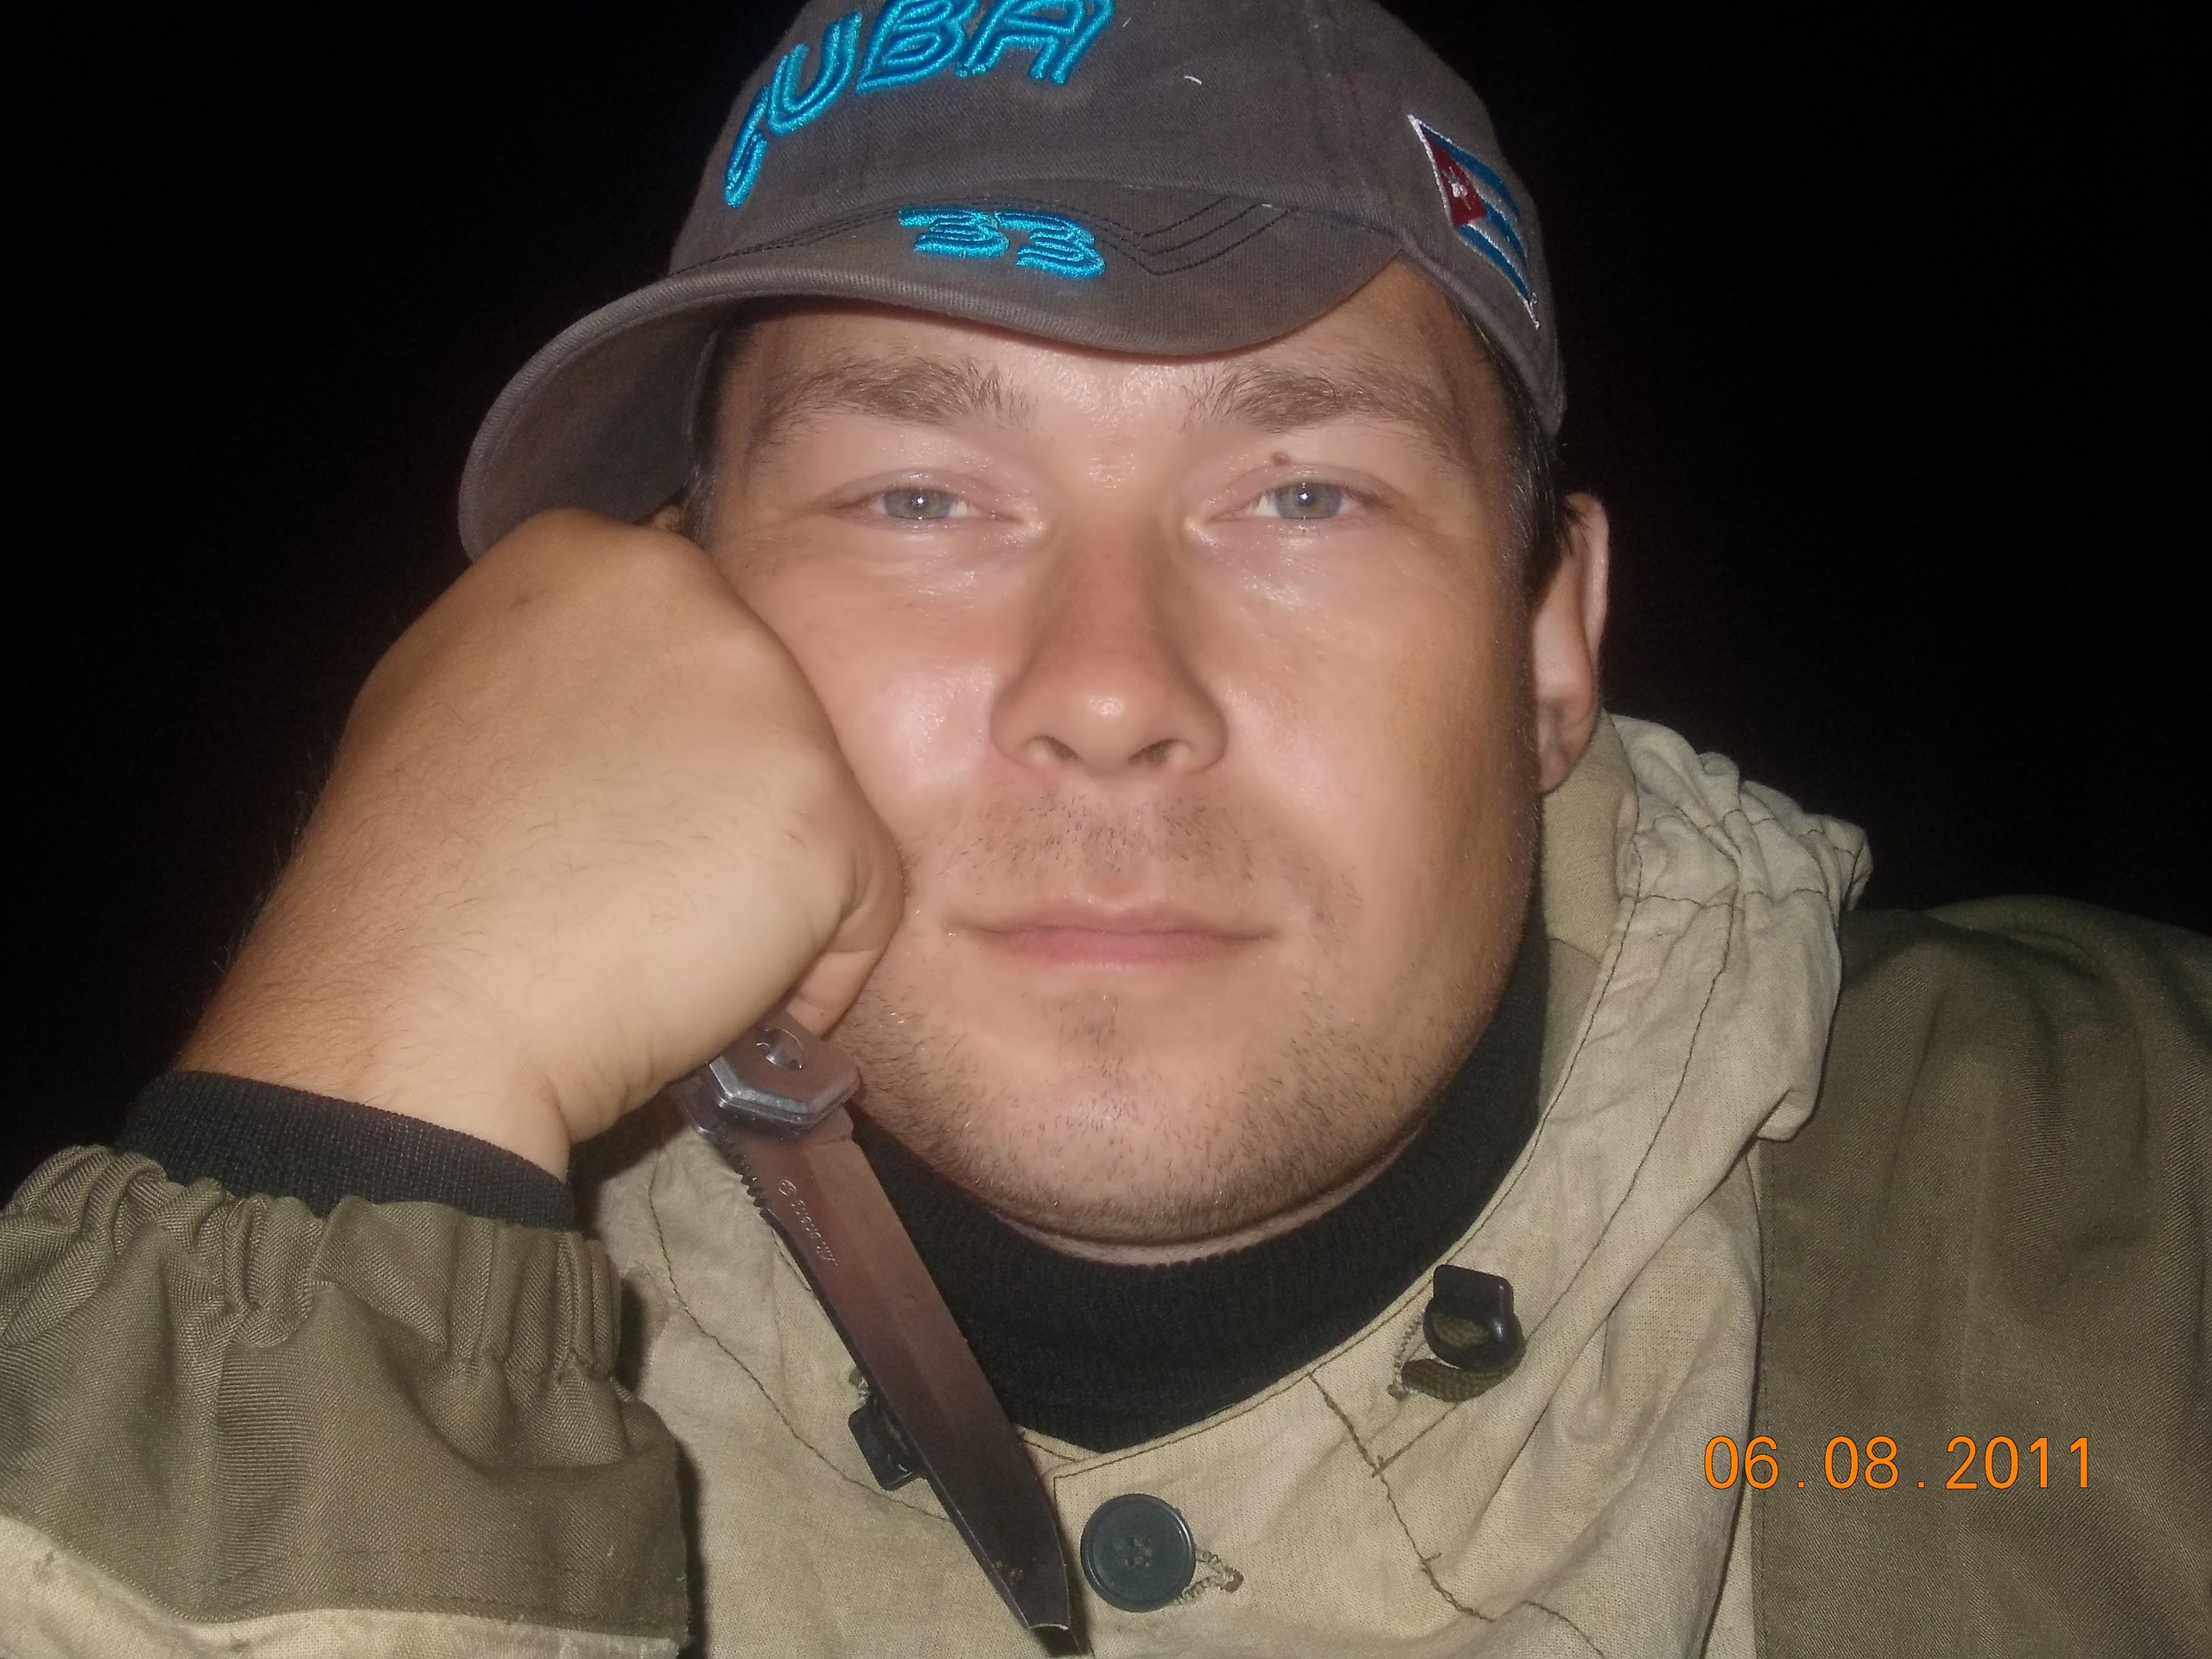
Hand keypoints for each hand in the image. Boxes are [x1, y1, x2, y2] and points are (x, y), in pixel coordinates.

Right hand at [178, 510, 903, 1174]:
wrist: (420, 1009)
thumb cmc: (407, 881)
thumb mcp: (447, 699)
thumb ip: (553, 656)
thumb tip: (624, 672)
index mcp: (587, 557)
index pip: (690, 637)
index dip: (668, 745)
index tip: (615, 808)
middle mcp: (690, 596)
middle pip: (766, 714)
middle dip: (723, 808)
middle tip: (635, 884)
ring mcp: (770, 702)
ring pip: (818, 805)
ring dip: (764, 886)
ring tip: (656, 942)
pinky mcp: (827, 815)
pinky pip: (861, 907)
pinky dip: (806, 970)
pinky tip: (707, 992)